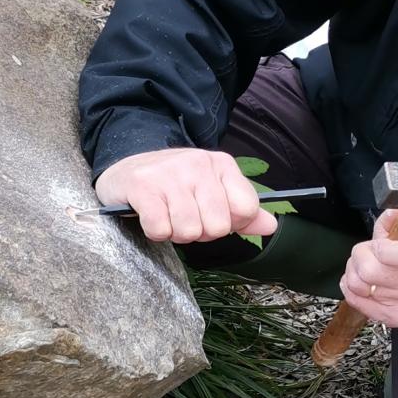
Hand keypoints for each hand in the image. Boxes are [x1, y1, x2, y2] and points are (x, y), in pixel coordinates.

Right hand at [94, 149, 278, 245]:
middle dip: (200, 232)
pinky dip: (156, 232)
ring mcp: (169, 174)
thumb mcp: (212, 191)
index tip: (212, 216)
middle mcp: (198, 164)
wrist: (126, 168)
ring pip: (189, 231)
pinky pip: (160, 229)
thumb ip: (243, 211)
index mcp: (221, 164)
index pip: (246, 209)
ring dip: (176, 233)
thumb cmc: (174, 185)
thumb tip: (271, 226)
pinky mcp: (143, 187)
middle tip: (185, 217)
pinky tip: (152, 216)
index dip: (231, 224)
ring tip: (167, 216)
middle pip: (218, 226)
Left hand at [341, 212, 397, 328]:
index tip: (377, 244)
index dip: (382, 249)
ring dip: (354, 273)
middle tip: (366, 251)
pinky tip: (365, 282)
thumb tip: (392, 212)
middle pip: (372, 272)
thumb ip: (396, 216)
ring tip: (366, 265)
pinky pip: (358, 303)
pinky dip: (353, 290)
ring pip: (360, 287)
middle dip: (359, 256)